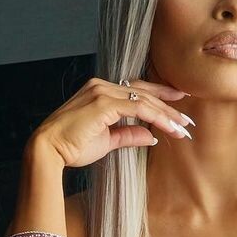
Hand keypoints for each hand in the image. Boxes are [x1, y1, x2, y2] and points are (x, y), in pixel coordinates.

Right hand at [31, 76, 192, 169]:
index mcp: (100, 91)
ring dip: (166, 114)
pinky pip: (139, 108)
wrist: (48, 150)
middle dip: (169, 106)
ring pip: (144, 100)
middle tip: (188, 120)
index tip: (178, 106)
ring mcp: (102, 92)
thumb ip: (128, 136)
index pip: (136, 89)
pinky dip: (156, 118)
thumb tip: (151, 136)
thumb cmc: (71, 147)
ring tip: (183, 128)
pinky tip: (169, 128)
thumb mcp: (106, 142)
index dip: (160, 97)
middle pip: (144, 92)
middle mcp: (102, 86)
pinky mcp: (104, 103)